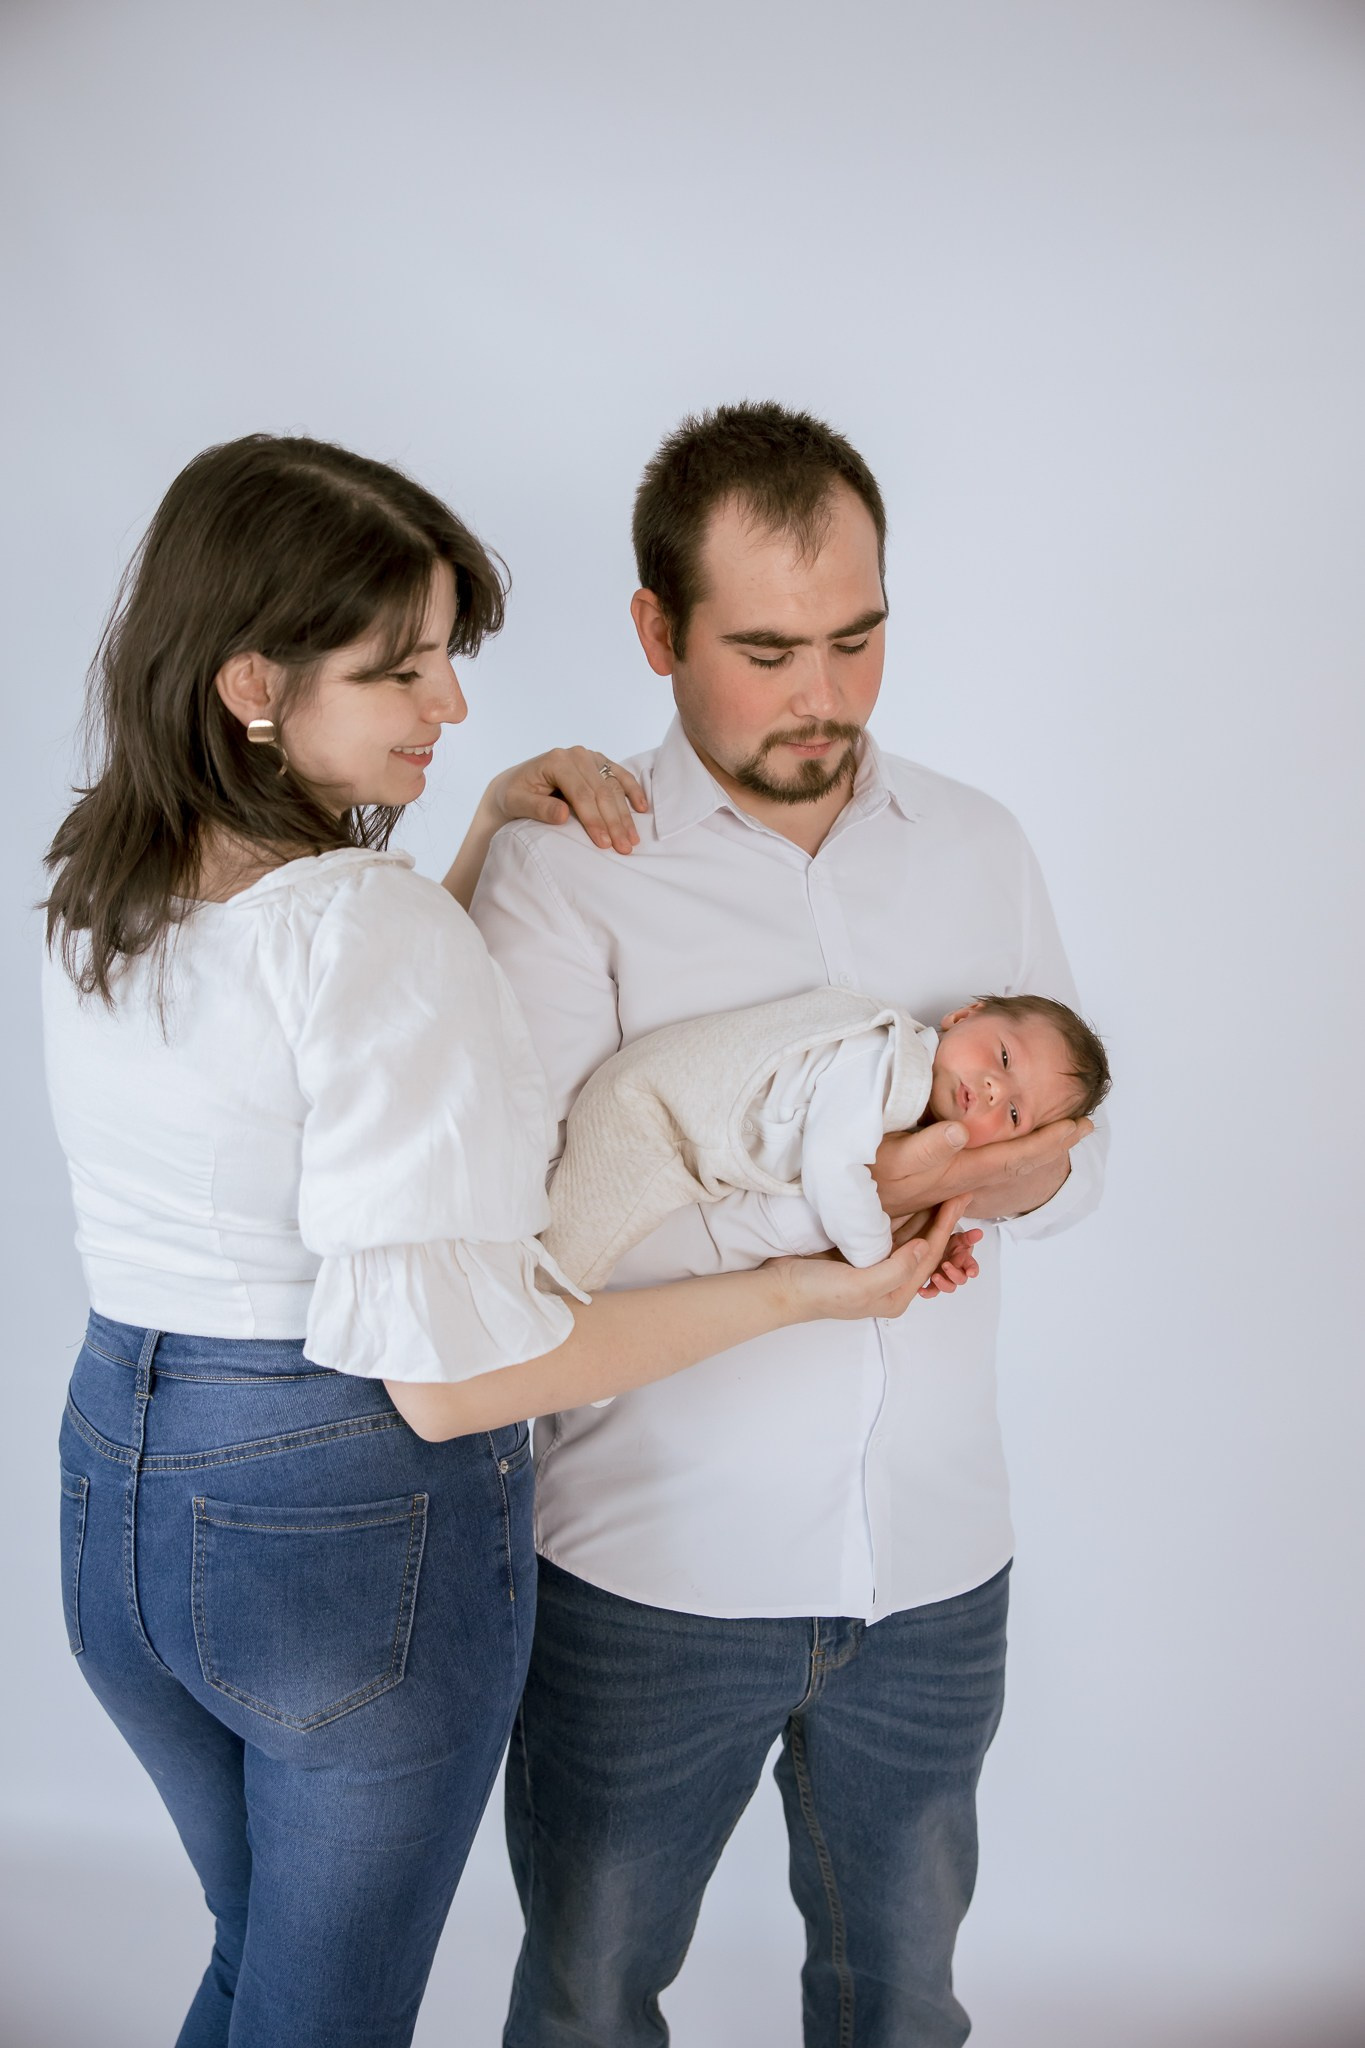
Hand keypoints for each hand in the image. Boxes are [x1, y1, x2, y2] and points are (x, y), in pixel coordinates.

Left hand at [487, 747, 647, 853]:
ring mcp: (590, 757)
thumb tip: (564, 815)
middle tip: (624, 848)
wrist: (516, 783)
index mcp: (557, 761)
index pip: (582, 794)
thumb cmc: (514, 794)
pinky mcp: (598, 762)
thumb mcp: (517, 802)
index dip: (594, 820)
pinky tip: (642, 808)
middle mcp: (576, 755)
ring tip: (632, 839)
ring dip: (625, 814)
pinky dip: (633, 791)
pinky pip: (620, 776)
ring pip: (614, 786)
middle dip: (614, 822)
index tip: (603, 844)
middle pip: (601, 792)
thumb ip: (539, 808)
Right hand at [773, 1197, 972, 1323]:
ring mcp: (875, 1265)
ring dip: (925, 1214)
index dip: (946, 1227)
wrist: (779, 1288)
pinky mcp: (860, 1252)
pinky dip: (903, 1214)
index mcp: (895, 1294)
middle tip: (960, 1191)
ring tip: (943, 1190)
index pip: (928, 1255)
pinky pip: (888, 1230)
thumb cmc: (817, 1292)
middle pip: (924, 1246)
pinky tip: (912, 1197)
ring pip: (908, 1236)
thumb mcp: (859, 1286)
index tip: (959, 1200)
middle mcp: (890, 1281)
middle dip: (942, 1220)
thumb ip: (895, 1269)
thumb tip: (923, 1246)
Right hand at [871, 1116, 1093, 1223]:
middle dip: (1053, 1144)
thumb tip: (963, 1130)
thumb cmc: (863, 1177)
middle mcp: (963, 1179)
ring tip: (1057, 1133)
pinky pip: (989, 1164)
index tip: (1080, 1124)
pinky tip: (1008, 1143)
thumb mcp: (890, 1159)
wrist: (841, 1207)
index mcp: (959, 1171)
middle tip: (1084, 1125)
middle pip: (1020, 1164)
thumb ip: (927, 1147)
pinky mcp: (939, 1178)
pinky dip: (1010, 1151)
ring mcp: (952, 1181)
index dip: (1050, 1140)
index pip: (1016, 1156)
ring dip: (1035, 1148)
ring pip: (1006, 1166)